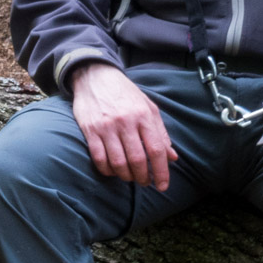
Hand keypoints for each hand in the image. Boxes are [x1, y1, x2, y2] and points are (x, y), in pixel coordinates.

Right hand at [69, 63, 178, 191]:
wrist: (95, 76)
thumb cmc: (125, 94)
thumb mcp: (148, 107)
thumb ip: (161, 133)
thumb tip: (172, 157)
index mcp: (144, 116)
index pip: (156, 149)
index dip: (161, 171)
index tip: (162, 186)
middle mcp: (126, 122)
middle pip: (137, 159)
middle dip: (143, 177)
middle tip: (145, 182)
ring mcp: (106, 127)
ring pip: (118, 162)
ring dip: (126, 176)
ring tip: (130, 177)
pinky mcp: (90, 130)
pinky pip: (99, 158)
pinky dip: (107, 170)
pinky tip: (112, 171)